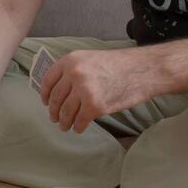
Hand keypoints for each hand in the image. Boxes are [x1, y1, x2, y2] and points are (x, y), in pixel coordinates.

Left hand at [39, 47, 153, 132]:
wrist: (143, 70)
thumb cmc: (120, 65)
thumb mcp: (91, 59)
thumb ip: (73, 70)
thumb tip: (59, 88)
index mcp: (70, 61)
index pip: (48, 80)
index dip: (44, 94)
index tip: (44, 102)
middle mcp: (74, 74)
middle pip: (55, 98)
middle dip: (53, 111)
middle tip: (54, 118)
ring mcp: (83, 90)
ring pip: (65, 112)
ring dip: (64, 122)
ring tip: (65, 126)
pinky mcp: (94, 106)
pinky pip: (80, 120)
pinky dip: (78, 126)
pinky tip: (79, 128)